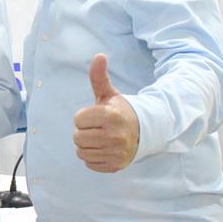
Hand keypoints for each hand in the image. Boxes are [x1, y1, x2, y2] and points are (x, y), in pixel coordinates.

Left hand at [73, 54, 139, 172]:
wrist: (145, 132)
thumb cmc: (121, 111)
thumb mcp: (109, 94)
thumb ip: (99, 77)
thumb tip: (99, 55)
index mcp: (110, 116)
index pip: (78, 119)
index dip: (84, 117)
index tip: (96, 116)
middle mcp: (114, 136)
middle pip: (77, 137)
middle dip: (84, 131)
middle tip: (98, 128)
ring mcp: (115, 152)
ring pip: (81, 152)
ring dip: (87, 145)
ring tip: (101, 138)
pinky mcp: (115, 166)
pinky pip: (89, 163)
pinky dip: (93, 157)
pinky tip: (104, 149)